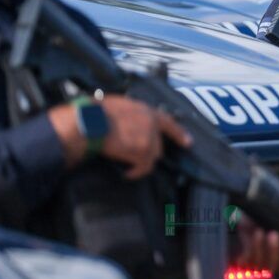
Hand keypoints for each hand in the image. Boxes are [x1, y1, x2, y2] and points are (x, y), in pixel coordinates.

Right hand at [48, 95, 190, 174]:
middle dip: (148, 152)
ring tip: (128, 167)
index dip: (178, 133)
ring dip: (140, 163)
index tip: (188, 142)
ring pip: (152, 157)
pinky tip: (126, 174)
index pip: (168, 122)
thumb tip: (127, 120)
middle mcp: (151, 122)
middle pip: (158, 145)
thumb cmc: (96, 112)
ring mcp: (149, 137)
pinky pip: (143, 167)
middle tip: (134, 157)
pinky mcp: (142, 150)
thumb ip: (130, 113)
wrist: (90, 121)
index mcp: (146, 110)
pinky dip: (135, 173)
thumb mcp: (118, 105)